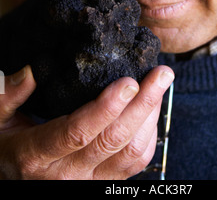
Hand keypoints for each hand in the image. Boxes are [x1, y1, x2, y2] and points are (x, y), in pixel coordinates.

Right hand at [0, 65, 173, 179]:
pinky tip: (152, 109)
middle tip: (161, 72)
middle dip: (143, 104)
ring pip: (131, 154)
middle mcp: (66, 175)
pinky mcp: (103, 185)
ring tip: (160, 83)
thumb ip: (9, 95)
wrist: (11, 178)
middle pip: (113, 141)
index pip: (77, 133)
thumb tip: (32, 71)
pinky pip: (135, 165)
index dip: (106, 108)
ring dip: (151, 117)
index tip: (129, 82)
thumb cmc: (5, 145)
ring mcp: (88, 183)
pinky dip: (150, 135)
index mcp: (36, 155)